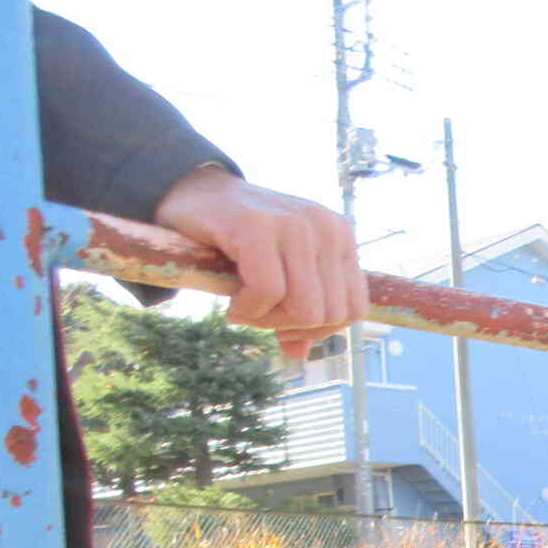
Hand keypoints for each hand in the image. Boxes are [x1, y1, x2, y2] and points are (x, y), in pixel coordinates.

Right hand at [152, 165, 367, 360]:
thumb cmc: (239, 237)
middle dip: (289, 327)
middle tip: (257, 314)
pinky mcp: (257, 226)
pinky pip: (268, 293)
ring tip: (243, 306)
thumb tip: (299, 355)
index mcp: (341, 237)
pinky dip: (247, 309)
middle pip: (329, 315)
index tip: (283, 319)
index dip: (318, 329)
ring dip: (266, 321)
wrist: (193, 192)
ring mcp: (294, 223)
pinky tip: (232, 301)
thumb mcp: (280, 274)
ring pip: (304, 310)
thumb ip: (297, 311)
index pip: (354, 309)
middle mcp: (326, 227)